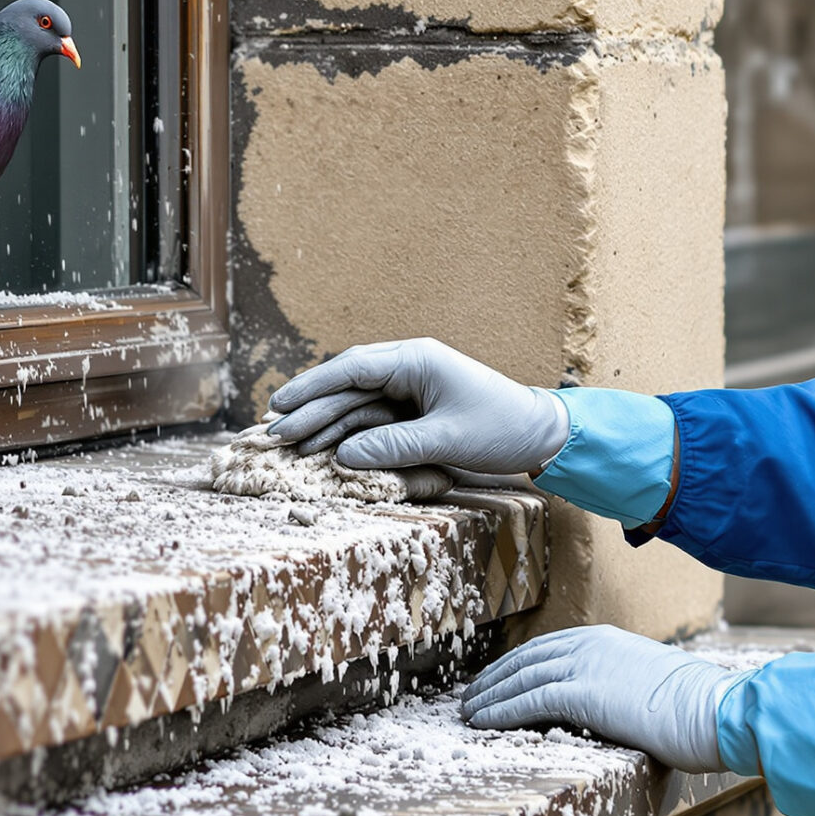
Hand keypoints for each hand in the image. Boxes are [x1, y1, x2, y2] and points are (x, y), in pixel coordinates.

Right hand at [264, 338, 570, 476]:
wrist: (541, 434)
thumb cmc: (501, 429)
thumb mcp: (447, 440)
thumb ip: (394, 446)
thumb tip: (343, 456)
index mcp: (416, 359)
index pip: (352, 368)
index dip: (312, 387)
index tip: (279, 404)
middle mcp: (409, 367)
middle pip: (347, 385)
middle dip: (310, 408)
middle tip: (273, 431)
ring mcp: (411, 388)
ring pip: (357, 403)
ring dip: (325, 422)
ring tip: (288, 443)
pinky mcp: (415, 409)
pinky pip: (373, 418)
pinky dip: (349, 432)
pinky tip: (323, 448)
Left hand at [459, 625, 731, 773]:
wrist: (716, 710)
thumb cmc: (697, 707)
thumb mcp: (653, 684)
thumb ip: (625, 685)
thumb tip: (618, 704)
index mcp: (607, 639)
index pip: (547, 647)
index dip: (515, 665)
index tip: (496, 679)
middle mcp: (591, 645)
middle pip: (526, 658)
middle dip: (494, 678)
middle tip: (469, 696)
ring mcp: (587, 666)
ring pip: (520, 678)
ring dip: (487, 696)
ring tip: (466, 713)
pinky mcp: (584, 694)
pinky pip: (529, 701)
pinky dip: (500, 711)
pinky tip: (481, 722)